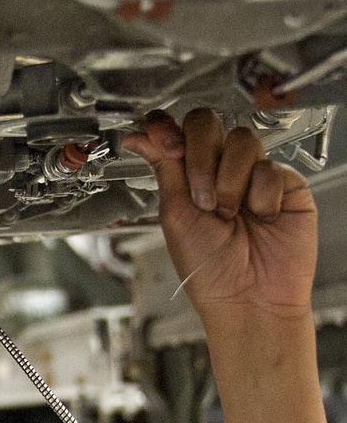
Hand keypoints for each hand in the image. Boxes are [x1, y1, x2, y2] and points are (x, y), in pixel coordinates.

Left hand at [121, 108, 317, 319]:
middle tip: (202, 198)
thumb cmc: (209, 270)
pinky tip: (261, 218)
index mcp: (187, 177)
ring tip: (230, 215)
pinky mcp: (285, 184)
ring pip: (241, 141)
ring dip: (228, 182)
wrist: (248, 298)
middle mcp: (219, 170)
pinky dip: (260, 197)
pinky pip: (271, 168)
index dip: (168, 128)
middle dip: (201, 158)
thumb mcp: (174, 215)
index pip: (177, 131)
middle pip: (208, 124)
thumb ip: (164, 169)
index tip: (165, 142)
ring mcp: (253, 174)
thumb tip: (139, 137)